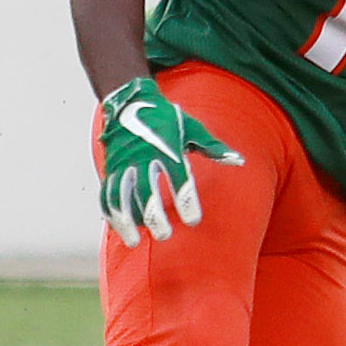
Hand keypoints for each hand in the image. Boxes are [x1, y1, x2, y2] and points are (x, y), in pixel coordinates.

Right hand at [98, 76, 242, 246]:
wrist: (131, 102)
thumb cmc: (167, 119)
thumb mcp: (192, 128)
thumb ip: (214, 147)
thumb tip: (239, 161)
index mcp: (167, 148)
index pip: (178, 178)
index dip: (186, 200)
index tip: (193, 220)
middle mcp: (142, 157)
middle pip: (145, 191)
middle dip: (154, 215)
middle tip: (165, 235)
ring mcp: (123, 164)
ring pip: (119, 196)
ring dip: (125, 220)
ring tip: (134, 243)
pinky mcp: (110, 169)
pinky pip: (106, 194)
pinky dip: (111, 213)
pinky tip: (120, 230)